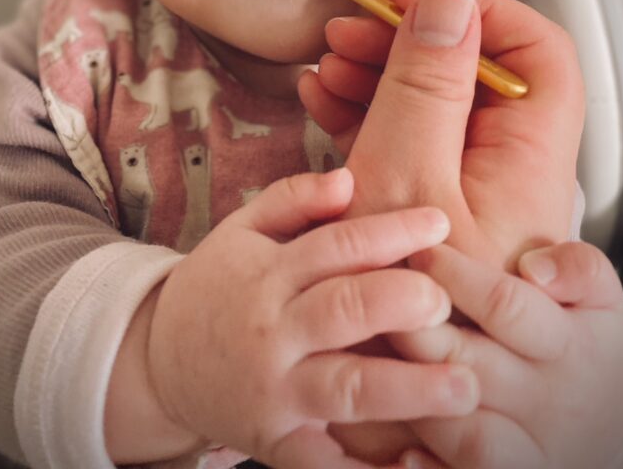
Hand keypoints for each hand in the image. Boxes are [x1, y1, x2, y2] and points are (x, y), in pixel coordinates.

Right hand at [146, 168, 479, 468]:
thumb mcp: (242, 229)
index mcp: (269, 274)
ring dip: (406, 389)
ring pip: (344, 388)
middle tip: (448, 301)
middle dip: (399, 303)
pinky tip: (412, 463)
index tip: (439, 221)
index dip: (389, 231)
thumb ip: (294, 199)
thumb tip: (348, 180)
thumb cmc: (218, 287)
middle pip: (341, 311)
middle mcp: (273, 332)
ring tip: (464, 386)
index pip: (336, 245)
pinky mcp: (276, 443)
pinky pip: (322, 463)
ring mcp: (275, 392)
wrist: (158, 363)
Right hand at [299, 0, 583, 268]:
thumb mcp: (406, 175)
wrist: (367, 377)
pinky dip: (365, 113)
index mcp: (524, 160)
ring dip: (378, 74)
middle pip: (475, 74)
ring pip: (433, 103)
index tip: (423, 3)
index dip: (486, 15)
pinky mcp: (426, 200)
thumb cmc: (395, 296)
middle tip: (353, 31)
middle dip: (409, 42)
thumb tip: (449, 3)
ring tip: (325, 66)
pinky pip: (405, 139)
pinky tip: (323, 100)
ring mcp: (463, 185)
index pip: (538, 56)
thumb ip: (428, 86)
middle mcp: (504, 169)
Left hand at [395, 240, 622, 468]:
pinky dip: (429, 465)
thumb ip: (579, 267)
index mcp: (570, 346)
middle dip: (416, 329)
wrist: (602, 430)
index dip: (454, 275)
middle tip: (379, 296)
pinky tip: (401, 444)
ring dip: (415, 394)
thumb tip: (535, 268)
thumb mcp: (601, 296)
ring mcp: (527, 451)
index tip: (419, 248)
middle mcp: (547, 403)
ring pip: (462, 431)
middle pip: (468, 364)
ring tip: (379, 355)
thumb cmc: (584, 342)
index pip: (505, 305)